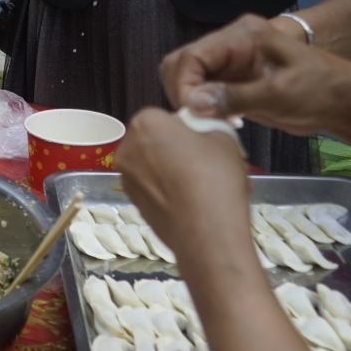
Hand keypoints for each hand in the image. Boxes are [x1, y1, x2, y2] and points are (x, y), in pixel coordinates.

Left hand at [114, 107, 253, 259]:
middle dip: (177, 148)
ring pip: (154, 165)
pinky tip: (193, 202)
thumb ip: (207, 125)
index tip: (206, 142)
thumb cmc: (215, 178)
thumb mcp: (223, 138)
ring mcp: (126, 178)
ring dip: (173, 170)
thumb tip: (200, 129)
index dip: (189, 128)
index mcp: (145, 123)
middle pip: (155, 140)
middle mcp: (126, 148)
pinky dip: (169, 190)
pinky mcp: (133, 203)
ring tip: (203, 185)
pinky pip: (153, 187)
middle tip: (207, 162)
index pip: (166, 117)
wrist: (206, 234)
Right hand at [158, 14, 350, 136]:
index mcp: (242, 35)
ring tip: (210, 123)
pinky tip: (221, 122)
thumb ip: (234, 97)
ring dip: (190, 101)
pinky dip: (202, 107)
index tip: (191, 115)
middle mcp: (230, 43)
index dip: (184, 85)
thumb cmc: (319, 91)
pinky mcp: (232, 79)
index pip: (192, 55)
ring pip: (187, 77)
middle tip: (197, 122)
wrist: (344, 101)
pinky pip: (202, 90)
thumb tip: (192, 103)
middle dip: (182, 92)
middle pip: (182, 62)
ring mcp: (230, 61)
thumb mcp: (279, 94)